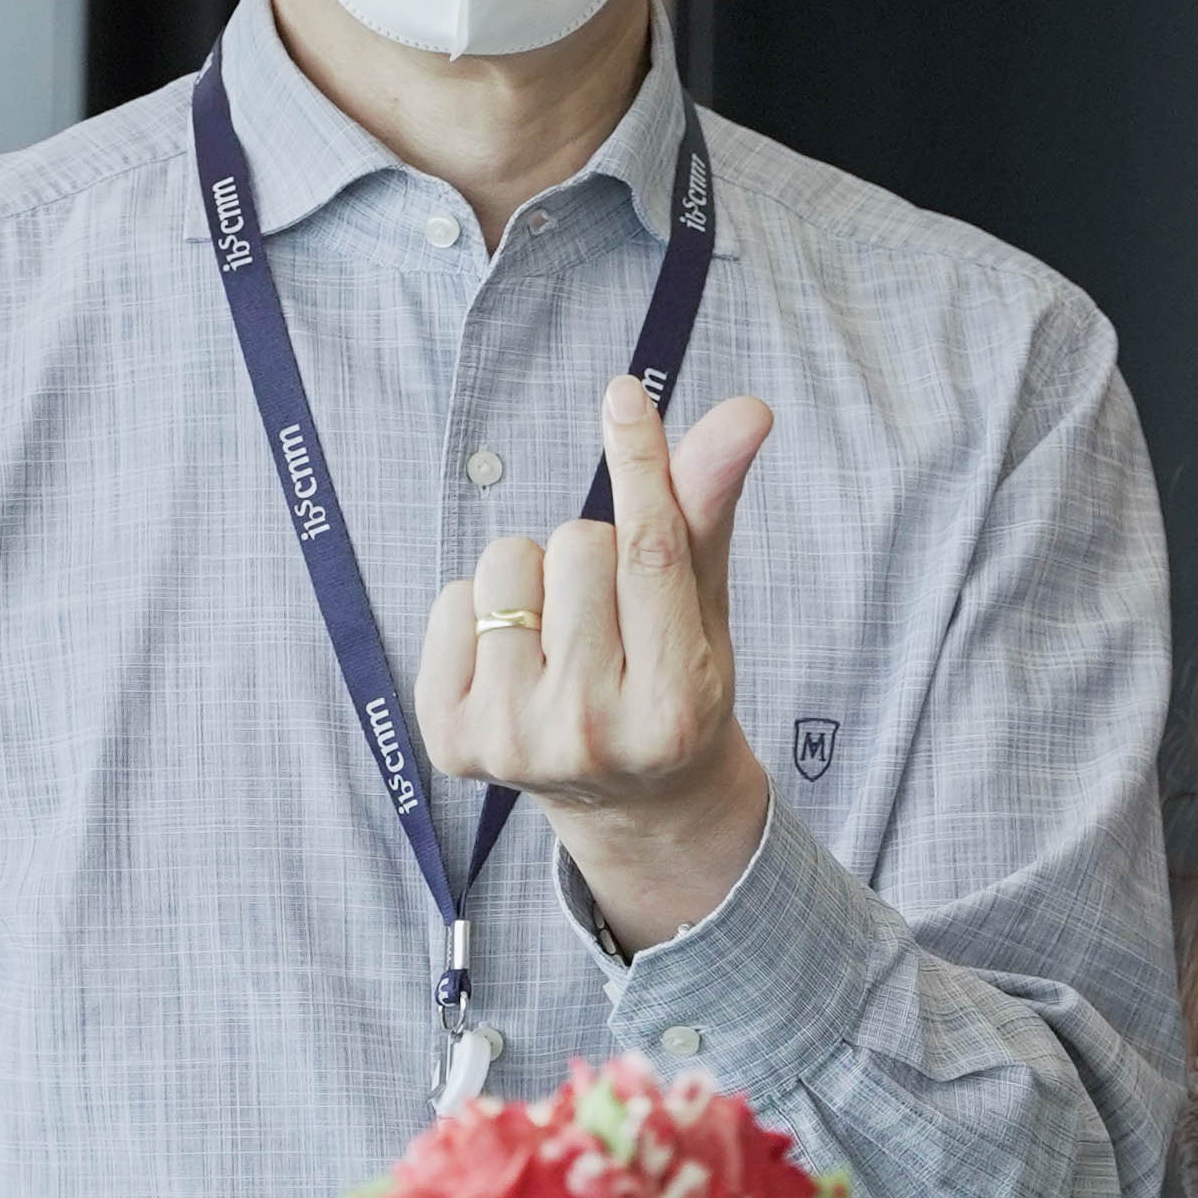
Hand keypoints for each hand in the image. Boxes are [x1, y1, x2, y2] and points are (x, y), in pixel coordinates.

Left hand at [419, 376, 778, 950]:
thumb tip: (745, 410)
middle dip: (592, 551)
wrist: (628, 802)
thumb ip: (710, 508)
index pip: (650, 553)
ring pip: (506, 563)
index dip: (640, 464)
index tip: (622, 396)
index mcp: (674, 703)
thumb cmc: (673, 682)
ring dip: (534, 577)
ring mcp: (514, 741)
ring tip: (559, 632)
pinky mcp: (452, 739)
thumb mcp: (707, 605)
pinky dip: (480, 609)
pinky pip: (451, 598)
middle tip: (608, 612)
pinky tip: (514, 656)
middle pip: (576, 545)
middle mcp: (592, 732)